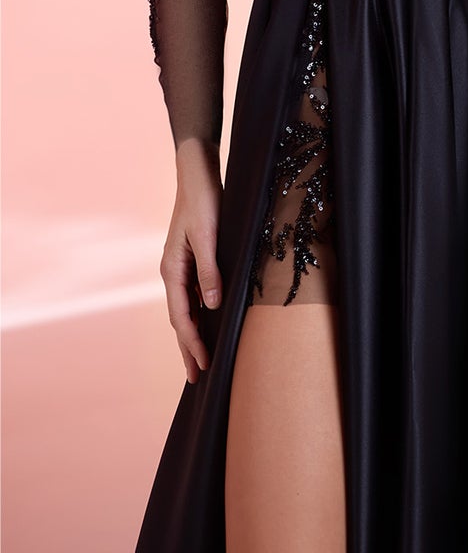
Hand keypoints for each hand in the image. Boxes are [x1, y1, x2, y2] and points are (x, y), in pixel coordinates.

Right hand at [161, 138, 222, 382]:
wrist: (197, 173)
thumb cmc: (203, 200)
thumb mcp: (208, 235)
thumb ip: (209, 270)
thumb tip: (212, 306)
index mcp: (172, 270)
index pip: (182, 317)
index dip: (192, 343)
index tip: (202, 366)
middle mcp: (172, 272)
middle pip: (180, 319)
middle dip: (188, 349)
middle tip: (196, 379)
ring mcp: (179, 267)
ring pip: (186, 310)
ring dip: (193, 335)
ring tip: (199, 361)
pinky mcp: (190, 260)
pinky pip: (193, 296)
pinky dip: (199, 315)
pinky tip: (208, 324)